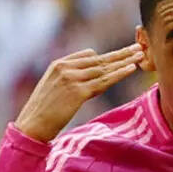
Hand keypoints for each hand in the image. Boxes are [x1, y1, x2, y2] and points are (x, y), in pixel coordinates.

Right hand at [14, 44, 142, 142]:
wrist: (32, 124)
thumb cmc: (42, 111)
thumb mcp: (52, 88)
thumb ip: (67, 79)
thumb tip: (86, 81)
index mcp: (58, 64)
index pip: (87, 55)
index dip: (105, 58)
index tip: (121, 57)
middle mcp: (66, 67)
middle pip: (99, 59)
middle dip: (120, 54)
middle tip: (137, 47)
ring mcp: (72, 78)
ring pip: (104, 68)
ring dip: (124, 61)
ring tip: (140, 55)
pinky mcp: (78, 92)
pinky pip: (104, 81)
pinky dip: (119, 74)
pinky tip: (131, 68)